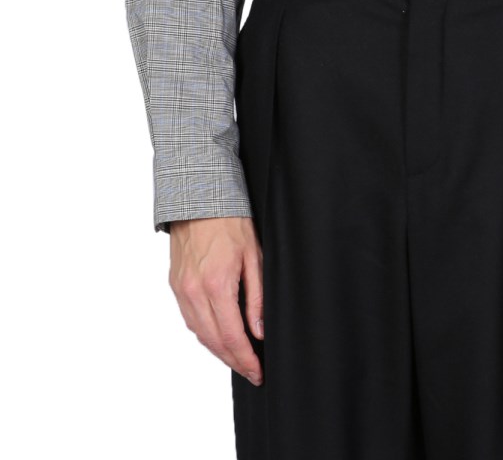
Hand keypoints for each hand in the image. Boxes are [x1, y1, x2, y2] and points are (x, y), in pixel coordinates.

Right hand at [168, 216, 264, 385]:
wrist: (200, 199)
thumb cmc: (230, 222)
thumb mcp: (254, 257)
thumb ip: (256, 297)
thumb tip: (259, 331)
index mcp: (216, 285)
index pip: (232, 336)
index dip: (245, 359)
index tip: (257, 372)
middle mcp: (194, 292)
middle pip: (214, 341)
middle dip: (234, 361)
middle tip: (251, 372)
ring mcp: (181, 290)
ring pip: (199, 334)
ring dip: (218, 351)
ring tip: (237, 358)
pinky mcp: (175, 285)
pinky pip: (190, 319)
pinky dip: (204, 333)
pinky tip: (218, 336)